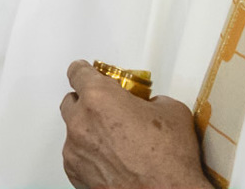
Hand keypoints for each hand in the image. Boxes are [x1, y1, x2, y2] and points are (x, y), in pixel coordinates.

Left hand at [60, 60, 209, 188]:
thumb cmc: (169, 161)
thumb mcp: (172, 112)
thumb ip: (151, 100)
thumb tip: (150, 105)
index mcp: (100, 98)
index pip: (78, 72)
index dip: (84, 70)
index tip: (85, 70)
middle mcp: (81, 122)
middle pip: (72, 101)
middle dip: (88, 102)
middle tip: (109, 110)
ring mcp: (75, 150)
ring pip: (74, 130)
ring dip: (89, 131)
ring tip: (116, 142)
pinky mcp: (75, 173)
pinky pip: (77, 156)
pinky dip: (89, 155)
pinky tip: (112, 160)